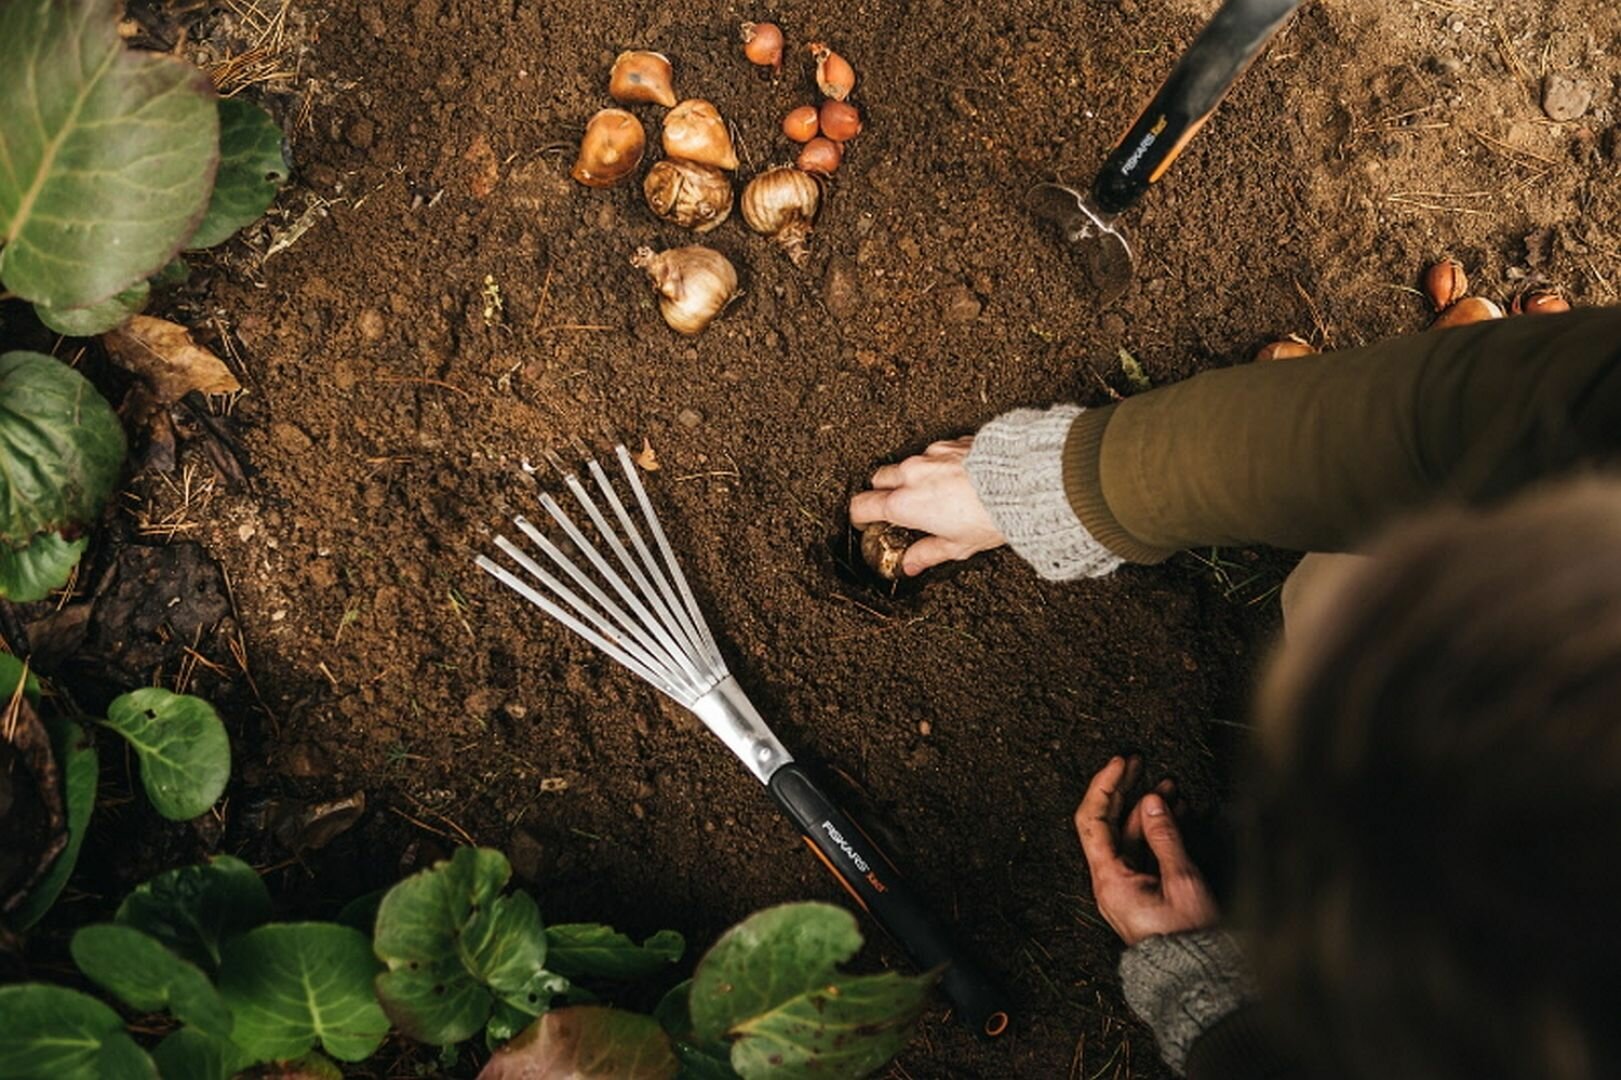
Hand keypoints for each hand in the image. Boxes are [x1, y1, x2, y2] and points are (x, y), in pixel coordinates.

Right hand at [848, 438, 1004, 575]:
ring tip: (934, 493)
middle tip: (898, 507)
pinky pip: (934, 453)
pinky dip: (937, 465)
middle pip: (878, 478)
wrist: (1021, 482)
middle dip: (883, 491)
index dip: (861, 515)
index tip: (867, 521)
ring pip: (907, 463)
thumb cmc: (989, 515)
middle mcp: (911, 474)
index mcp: (905, 503)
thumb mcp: (957, 546)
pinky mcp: (951, 442)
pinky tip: (956, 478)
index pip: (863, 505)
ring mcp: (931, 455)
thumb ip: (926, 554)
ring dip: (912, 476)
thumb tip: (910, 566)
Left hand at [1075, 756, 1218, 945]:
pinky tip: (1174, 813)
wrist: (1196, 978)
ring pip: (1129, 836)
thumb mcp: (1181, 882)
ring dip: (1147, 809)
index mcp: (1109, 879)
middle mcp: (1110, 881)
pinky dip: (1157, 831)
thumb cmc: (1189, 938)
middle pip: (1108, 824)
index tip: (1122, 761)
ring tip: (1168, 785)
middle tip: (1139, 761)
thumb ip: (1165, 838)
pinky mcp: (1142, 892)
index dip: (1105, 785)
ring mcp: (1126, 886)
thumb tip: (1152, 800)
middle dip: (1124, 790)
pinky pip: (1142, 853)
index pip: (1092, 820)